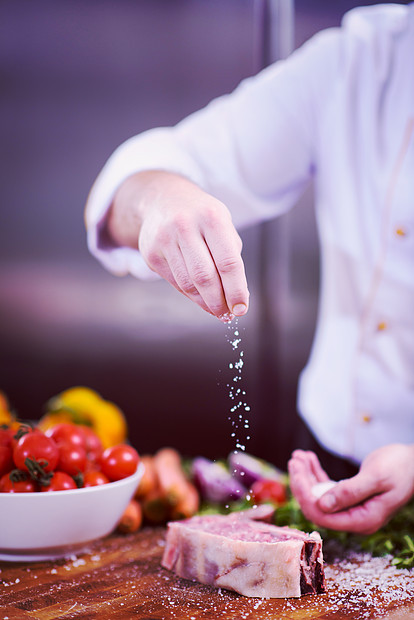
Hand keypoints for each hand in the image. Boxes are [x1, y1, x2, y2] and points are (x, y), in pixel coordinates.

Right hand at [108, 171, 248, 320]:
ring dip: (204, 302)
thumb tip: (237, 296)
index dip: (236, 289)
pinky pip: (174, 282)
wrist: (162, 198)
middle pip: (205, 276)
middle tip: (227, 314)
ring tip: (216, 309)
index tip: (241, 308)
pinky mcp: (150, 252)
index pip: (228, 262)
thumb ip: (231, 255)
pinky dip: (190, 294)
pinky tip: (200, 297)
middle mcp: (185, 225)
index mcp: (212, 217)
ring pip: (187, 283)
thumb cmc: (202, 216)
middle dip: (219, 301)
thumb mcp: (222, 224)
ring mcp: (164, 238)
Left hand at [288, 444, 413, 533]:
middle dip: (302, 483)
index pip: (323, 515)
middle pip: (317, 507)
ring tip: (298, 456)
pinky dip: (316, 473)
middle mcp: (355, 518)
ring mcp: (352, 509)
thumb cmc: (400, 468)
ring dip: (307, 476)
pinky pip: (327, 488)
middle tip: (294, 459)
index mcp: (363, 520)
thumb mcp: (375, 477)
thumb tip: (322, 505)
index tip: (296, 472)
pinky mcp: (350, 497)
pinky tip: (308, 458)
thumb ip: (349, 492)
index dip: (305, 495)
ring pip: (319, 496)